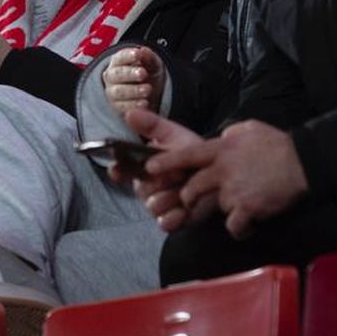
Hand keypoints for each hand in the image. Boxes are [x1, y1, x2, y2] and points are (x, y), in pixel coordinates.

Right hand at [102, 45, 165, 119]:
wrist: (149, 95)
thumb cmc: (148, 75)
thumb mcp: (152, 64)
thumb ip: (149, 57)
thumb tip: (143, 51)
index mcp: (118, 62)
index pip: (119, 57)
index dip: (127, 56)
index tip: (138, 55)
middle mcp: (112, 76)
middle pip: (117, 74)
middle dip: (130, 74)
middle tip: (143, 74)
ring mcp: (113, 92)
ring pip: (119, 92)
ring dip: (133, 90)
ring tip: (147, 89)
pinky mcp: (117, 107)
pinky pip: (122, 107)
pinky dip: (134, 105)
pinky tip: (144, 103)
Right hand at [117, 107, 211, 229]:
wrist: (220, 172)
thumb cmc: (193, 153)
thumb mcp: (172, 134)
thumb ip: (151, 125)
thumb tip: (128, 113)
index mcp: (143, 168)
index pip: (122, 170)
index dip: (118, 171)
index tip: (116, 170)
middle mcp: (148, 188)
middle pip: (141, 189)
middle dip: (158, 182)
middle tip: (176, 173)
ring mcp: (159, 205)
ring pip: (153, 206)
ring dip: (169, 197)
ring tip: (184, 189)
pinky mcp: (173, 220)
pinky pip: (165, 223)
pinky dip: (174, 217)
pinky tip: (184, 209)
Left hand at [125, 109, 308, 238]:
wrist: (304, 162)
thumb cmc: (278, 144)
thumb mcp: (249, 128)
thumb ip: (230, 134)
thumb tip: (223, 136)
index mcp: (222, 149)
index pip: (187, 155)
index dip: (167, 163)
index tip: (150, 170)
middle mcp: (222, 170)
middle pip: (193, 188)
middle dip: (188, 198)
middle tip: (191, 202)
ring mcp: (233, 191)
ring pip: (214, 207)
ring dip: (224, 211)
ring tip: (239, 208)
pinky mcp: (246, 209)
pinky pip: (234, 226)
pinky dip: (241, 229)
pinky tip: (250, 224)